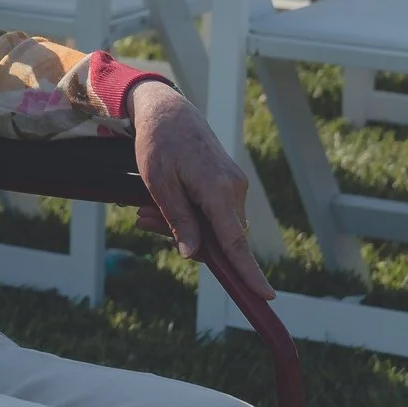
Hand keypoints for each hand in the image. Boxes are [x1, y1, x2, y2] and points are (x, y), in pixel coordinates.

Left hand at [128, 81, 270, 299]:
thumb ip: (179, 221)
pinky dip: (188, 214)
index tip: (265, 296)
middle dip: (184, 240)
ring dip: (181, 226)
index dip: (249, 272)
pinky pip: (213, 212)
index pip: (236, 243)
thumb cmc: (158, 143)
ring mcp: (234, 186)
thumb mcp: (159, 184)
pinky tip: (157, 204)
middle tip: (142, 221)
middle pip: (219, 239)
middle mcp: (234, 189)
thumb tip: (193, 254)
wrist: (168, 110)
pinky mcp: (228, 184)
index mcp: (218, 190)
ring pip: (214, 227)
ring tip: (143, 210)